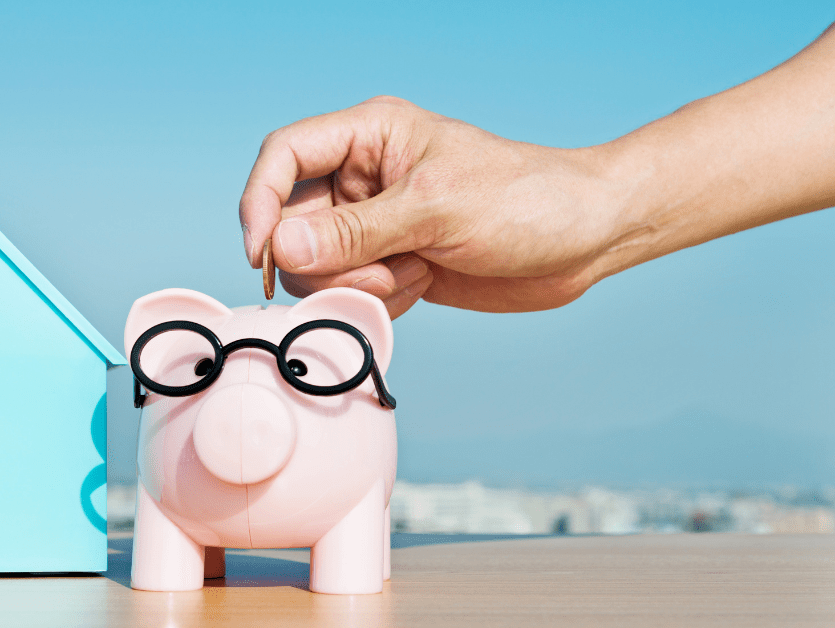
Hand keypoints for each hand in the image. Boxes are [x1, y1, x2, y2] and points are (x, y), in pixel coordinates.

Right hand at [239, 96, 627, 315]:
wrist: (585, 239)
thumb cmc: (527, 199)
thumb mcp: (436, 209)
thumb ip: (355, 231)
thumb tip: (282, 247)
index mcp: (370, 136)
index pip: (283, 157)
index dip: (260, 202)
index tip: (263, 254)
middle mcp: (363, 178)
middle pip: (292, 224)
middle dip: (326, 261)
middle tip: (376, 272)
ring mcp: (375, 224)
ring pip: (317, 266)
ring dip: (357, 284)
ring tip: (410, 274)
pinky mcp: (391, 262)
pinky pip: (351, 292)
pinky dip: (378, 301)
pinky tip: (423, 283)